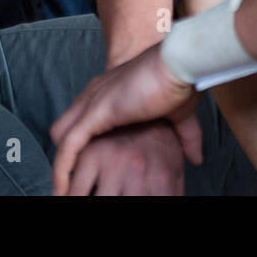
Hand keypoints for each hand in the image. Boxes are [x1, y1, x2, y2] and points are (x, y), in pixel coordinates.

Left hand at [50, 44, 200, 195]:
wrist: (178, 65)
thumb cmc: (179, 84)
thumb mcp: (179, 117)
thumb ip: (185, 138)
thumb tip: (196, 158)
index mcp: (109, 92)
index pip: (81, 119)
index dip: (82, 144)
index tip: (86, 169)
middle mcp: (94, 94)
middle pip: (64, 127)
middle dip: (65, 153)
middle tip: (73, 181)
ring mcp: (92, 102)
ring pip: (60, 136)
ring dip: (61, 163)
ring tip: (65, 191)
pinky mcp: (95, 113)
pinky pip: (68, 146)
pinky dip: (62, 168)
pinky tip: (62, 188)